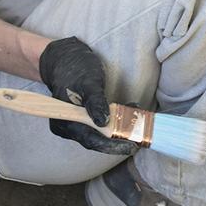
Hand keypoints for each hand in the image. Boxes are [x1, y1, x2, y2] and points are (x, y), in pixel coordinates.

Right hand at [38, 36, 136, 154]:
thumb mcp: (88, 81)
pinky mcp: (83, 118)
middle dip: (118, 139)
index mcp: (65, 121)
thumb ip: (95, 101)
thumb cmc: (75, 68)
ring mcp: (76, 123)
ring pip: (99, 133)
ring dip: (119, 130)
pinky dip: (115, 121)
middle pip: (96, 139)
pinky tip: (129, 113)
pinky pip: (100, 125)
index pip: (90, 140)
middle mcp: (69, 126)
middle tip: (140, 139)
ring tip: (139, 125)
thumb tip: (102, 122)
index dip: (112, 145)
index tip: (131, 146)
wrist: (65, 59)